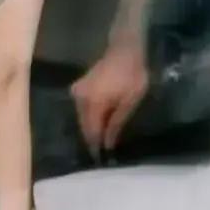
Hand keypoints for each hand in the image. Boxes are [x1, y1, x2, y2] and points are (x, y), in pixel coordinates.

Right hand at [72, 39, 148, 155]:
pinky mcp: (80, 87)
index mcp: (92, 103)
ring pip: (82, 117)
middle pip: (84, 125)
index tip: (101, 160)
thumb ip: (116, 124)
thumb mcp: (129, 102)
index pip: (90, 132)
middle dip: (92, 139)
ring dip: (91, 128)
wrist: (125, 49)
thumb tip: (107, 144)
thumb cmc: (132, 75)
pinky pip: (83, 108)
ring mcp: (77, 91)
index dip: (95, 147)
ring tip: (102, 140)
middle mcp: (79, 99)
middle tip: (102, 153)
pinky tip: (99, 122)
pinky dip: (90, 117)